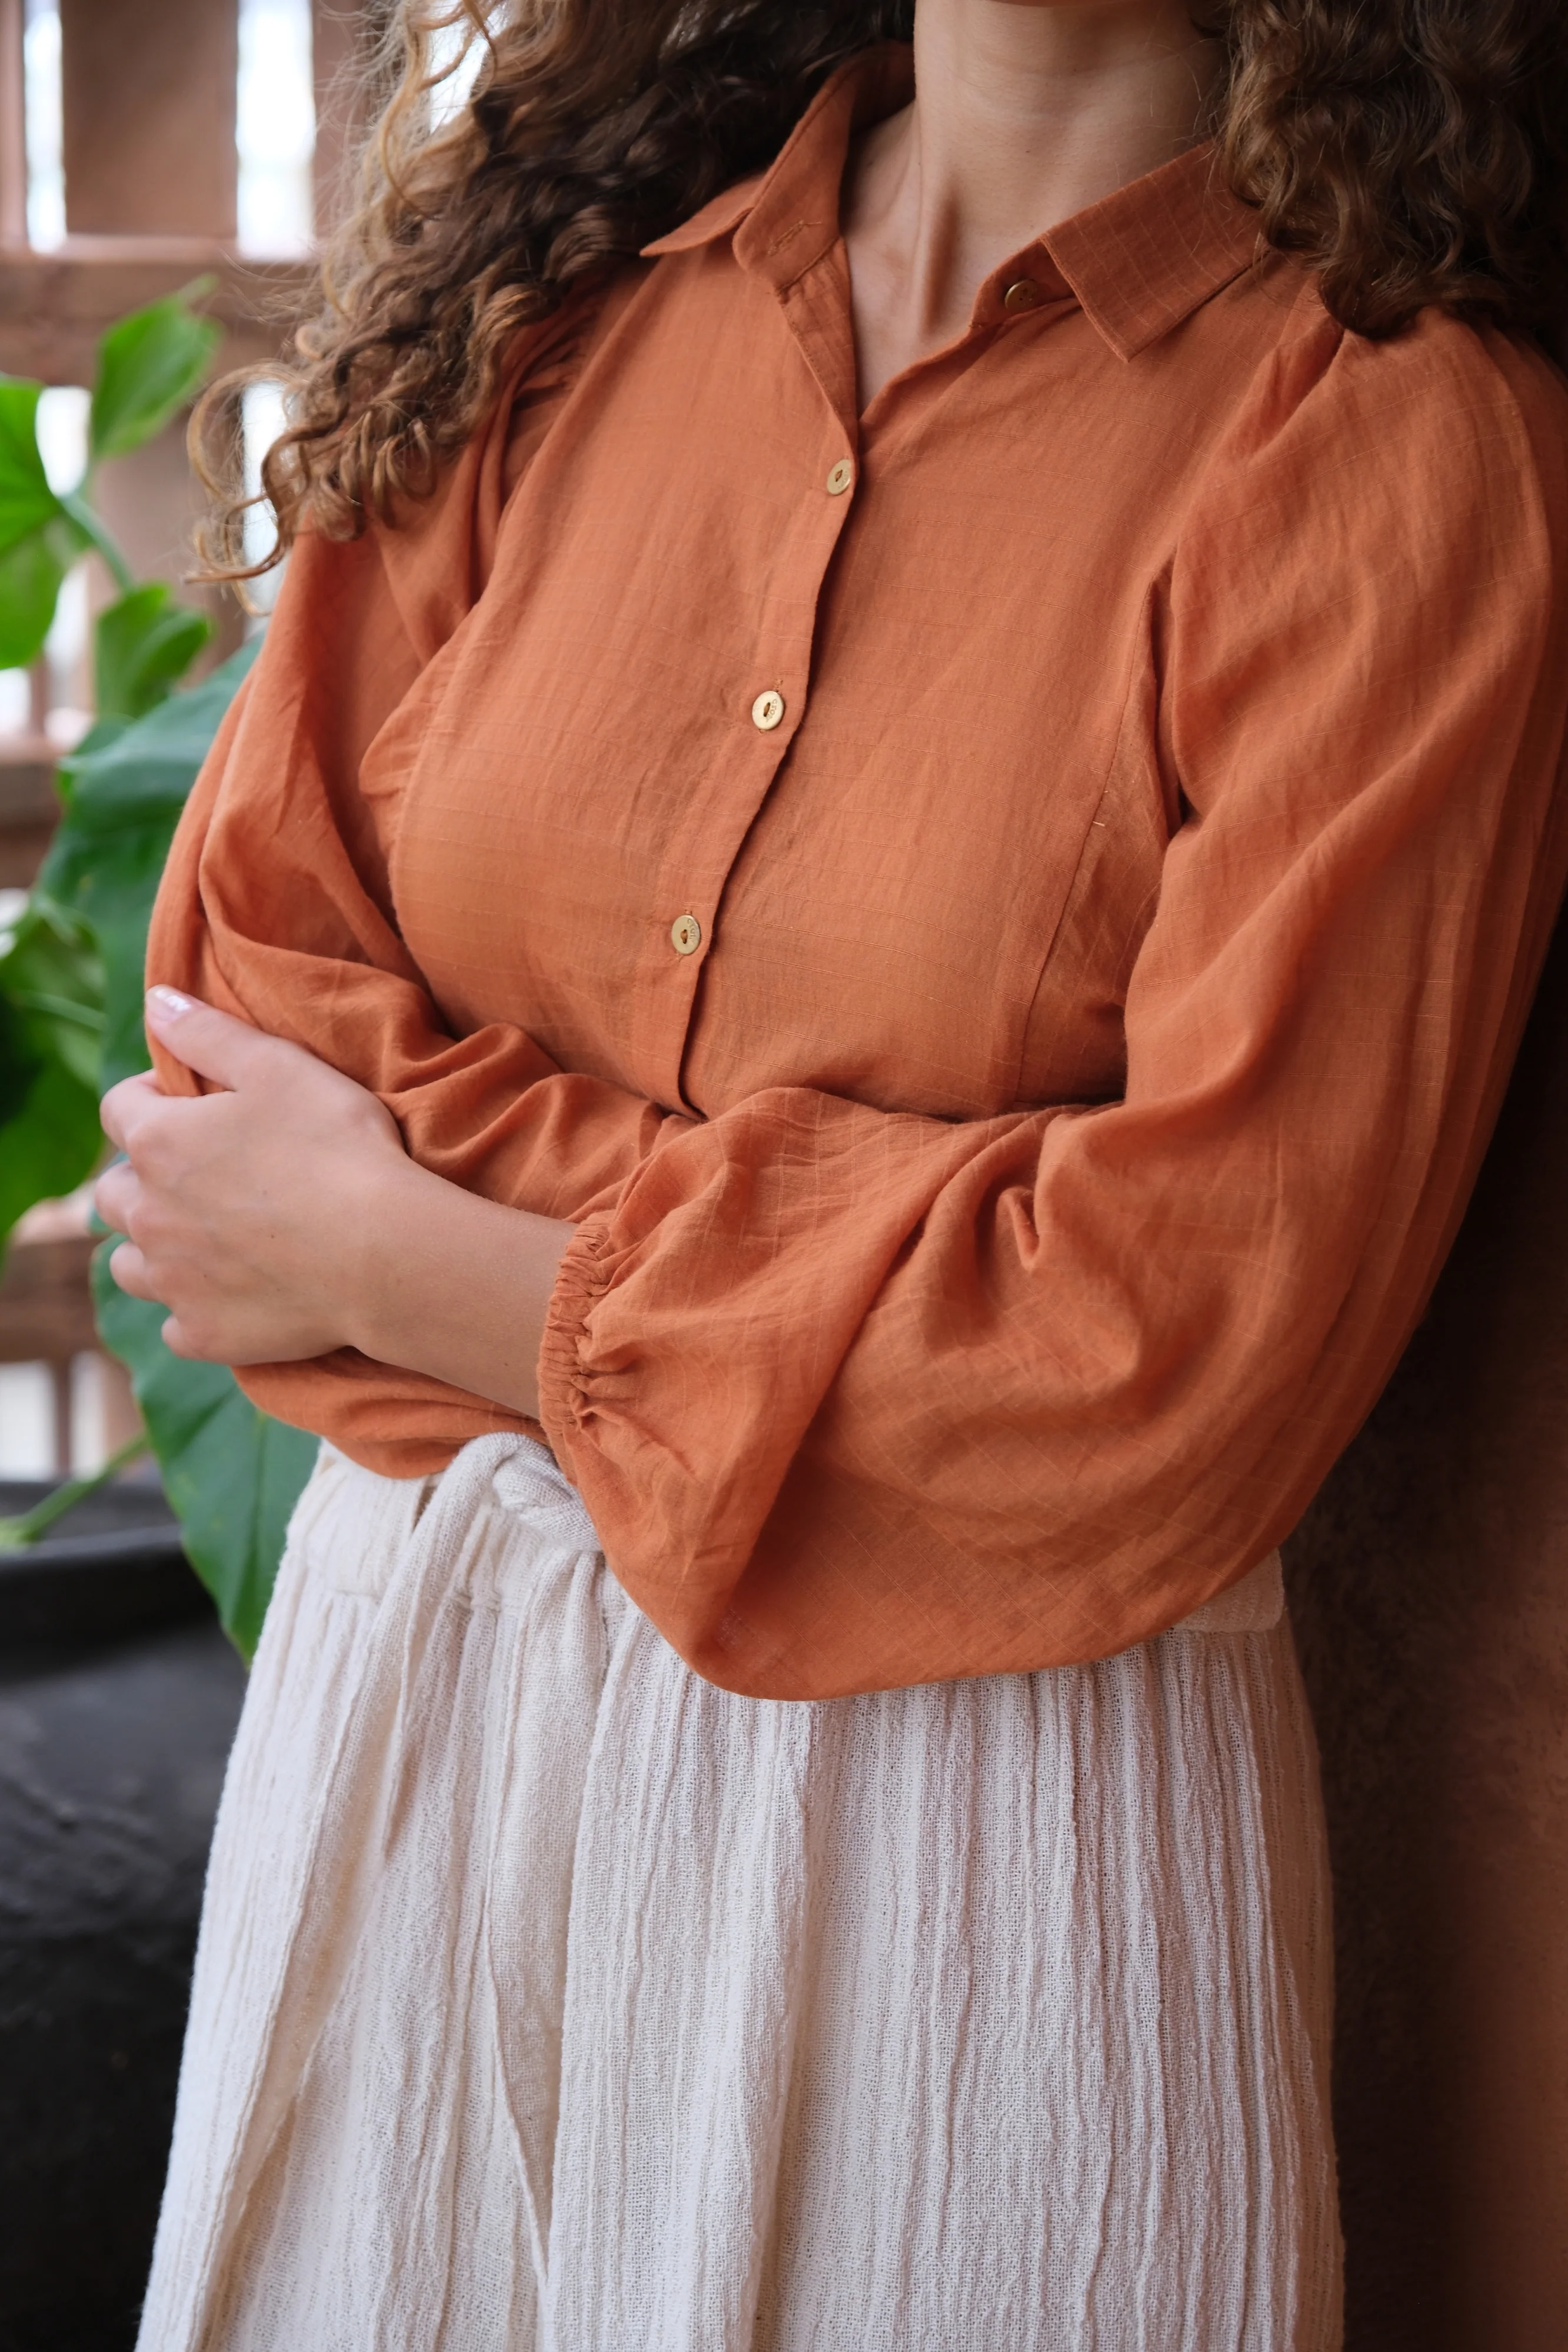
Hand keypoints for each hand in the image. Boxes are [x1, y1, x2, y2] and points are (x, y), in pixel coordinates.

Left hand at [98, 987, 410, 1364]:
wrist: (383, 1255)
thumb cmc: (339, 1150)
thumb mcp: (280, 1066)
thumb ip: (209, 1032)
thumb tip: (156, 1002)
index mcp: (158, 1143)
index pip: (119, 1108)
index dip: (153, 1097)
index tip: (197, 1101)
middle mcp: (147, 1214)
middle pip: (111, 1192)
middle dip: (142, 1177)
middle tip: (203, 1173)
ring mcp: (172, 1281)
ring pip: (128, 1262)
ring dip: (152, 1246)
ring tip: (201, 1237)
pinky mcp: (202, 1333)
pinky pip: (175, 1321)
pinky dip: (192, 1306)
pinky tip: (231, 1291)